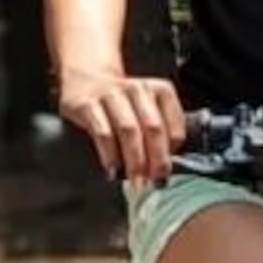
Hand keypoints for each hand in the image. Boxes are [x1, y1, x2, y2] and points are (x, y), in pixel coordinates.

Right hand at [55, 69, 186, 184]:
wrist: (87, 80)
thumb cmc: (123, 104)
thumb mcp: (147, 110)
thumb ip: (159, 134)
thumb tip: (163, 170)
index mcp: (160, 90)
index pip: (174, 125)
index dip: (172, 152)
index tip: (166, 172)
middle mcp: (137, 89)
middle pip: (152, 128)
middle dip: (156, 160)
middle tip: (154, 182)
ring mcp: (112, 95)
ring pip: (129, 131)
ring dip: (134, 161)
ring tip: (136, 182)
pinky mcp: (88, 104)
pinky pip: (103, 132)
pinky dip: (110, 155)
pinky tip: (112, 170)